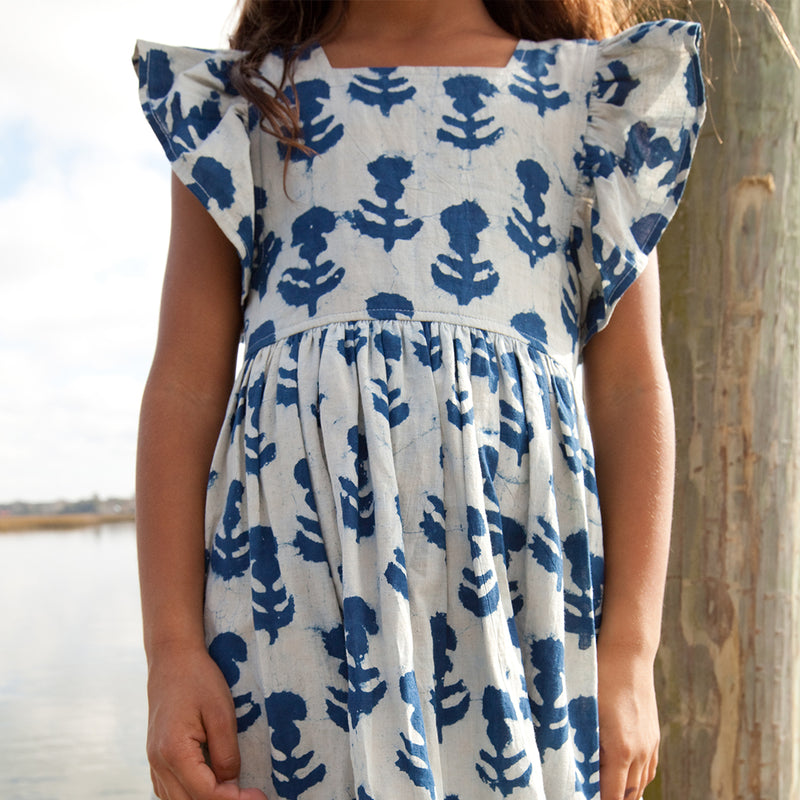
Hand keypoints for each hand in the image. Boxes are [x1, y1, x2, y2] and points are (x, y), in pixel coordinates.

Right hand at [145, 642, 268, 799]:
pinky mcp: (156, 758)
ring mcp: (153, 762)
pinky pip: (170, 790)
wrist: (172, 658)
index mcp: (174, 752)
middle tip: (253, 795)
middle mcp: (158, 763)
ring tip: (237, 792)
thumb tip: (232, 785)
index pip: (206, 794)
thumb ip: (226, 753)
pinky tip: (213, 786)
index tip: (260, 797)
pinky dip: (191, 794)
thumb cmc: (198, 679)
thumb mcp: (221, 712)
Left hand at [596, 644, 659, 799]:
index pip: (612, 795)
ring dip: (628, 794)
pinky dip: (639, 781)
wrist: (628, 653)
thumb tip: (573, 764)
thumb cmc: (600, 678)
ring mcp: (650, 743)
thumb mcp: (584, 710)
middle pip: (629, 794)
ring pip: (642, 783)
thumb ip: (582, 742)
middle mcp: (640, 751)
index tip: (583, 797)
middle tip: (592, 796)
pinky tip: (629, 780)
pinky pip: (650, 769)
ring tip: (611, 795)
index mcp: (621, 749)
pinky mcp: (654, 734)